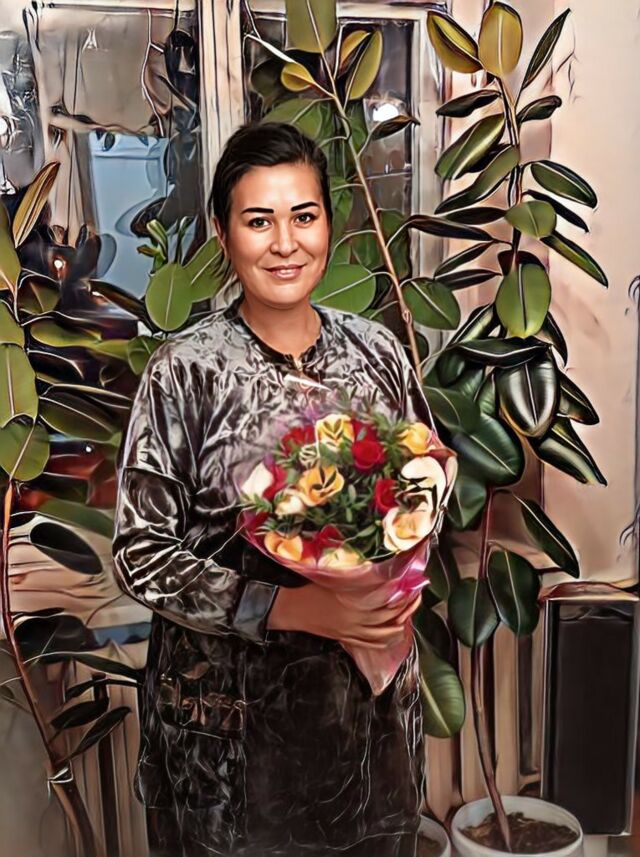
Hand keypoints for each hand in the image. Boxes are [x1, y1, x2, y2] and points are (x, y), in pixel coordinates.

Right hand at [267, 584, 421, 648]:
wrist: (292, 609)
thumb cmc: (310, 588)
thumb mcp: (333, 579)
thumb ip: (355, 577)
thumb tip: (377, 568)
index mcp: (353, 601)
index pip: (386, 596)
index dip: (401, 588)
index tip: (412, 578)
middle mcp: (356, 618)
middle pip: (390, 614)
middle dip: (407, 604)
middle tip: (418, 593)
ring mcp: (352, 631)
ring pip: (385, 632)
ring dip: (401, 623)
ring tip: (410, 611)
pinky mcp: (347, 638)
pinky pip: (372, 643)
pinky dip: (386, 639)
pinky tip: (395, 632)